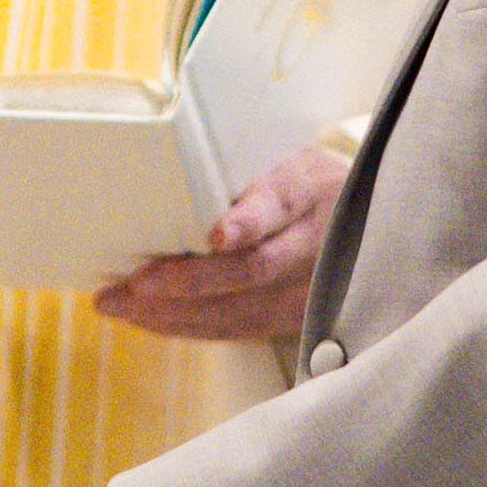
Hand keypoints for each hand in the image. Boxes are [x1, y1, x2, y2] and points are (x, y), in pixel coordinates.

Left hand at [92, 145, 345, 350]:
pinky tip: (148, 320)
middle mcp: (315, 244)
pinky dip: (187, 327)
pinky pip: (236, 330)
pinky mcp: (295, 319)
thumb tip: (165, 167)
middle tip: (132, 283)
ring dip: (173, 313)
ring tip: (118, 304)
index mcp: (309, 190)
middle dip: (186, 282)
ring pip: (239, 310)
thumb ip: (245, 168)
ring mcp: (309, 289)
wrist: (368, 222)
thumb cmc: (304, 180)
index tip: (216, 235)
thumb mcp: (289, 157)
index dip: (247, 223)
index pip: (279, 207)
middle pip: (251, 270)